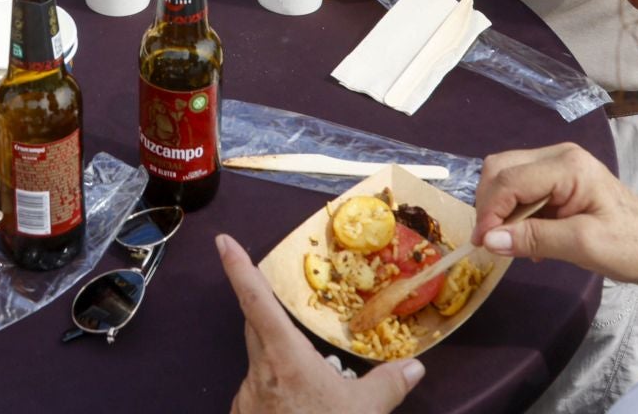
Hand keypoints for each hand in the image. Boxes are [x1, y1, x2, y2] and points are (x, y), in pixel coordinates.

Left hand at [218, 234, 424, 413]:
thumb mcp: (364, 412)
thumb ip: (388, 385)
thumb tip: (414, 366)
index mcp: (284, 358)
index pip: (255, 301)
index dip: (238, 268)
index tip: (223, 241)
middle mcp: (258, 372)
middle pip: (256, 327)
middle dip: (269, 314)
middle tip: (292, 313)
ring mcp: (246, 396)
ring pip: (258, 362)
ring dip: (278, 361)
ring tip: (311, 384)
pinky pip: (257, 391)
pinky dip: (274, 390)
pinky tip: (297, 408)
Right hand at [471, 143, 637, 284]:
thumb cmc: (631, 247)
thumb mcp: (583, 246)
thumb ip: (534, 238)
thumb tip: (489, 240)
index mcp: (568, 165)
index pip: (510, 179)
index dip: (489, 211)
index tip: (482, 245)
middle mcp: (559, 156)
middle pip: (501, 169)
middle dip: (489, 205)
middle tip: (492, 244)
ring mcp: (558, 166)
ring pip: (506, 177)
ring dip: (500, 210)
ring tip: (512, 243)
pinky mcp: (558, 180)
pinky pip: (520, 189)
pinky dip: (513, 213)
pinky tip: (527, 238)